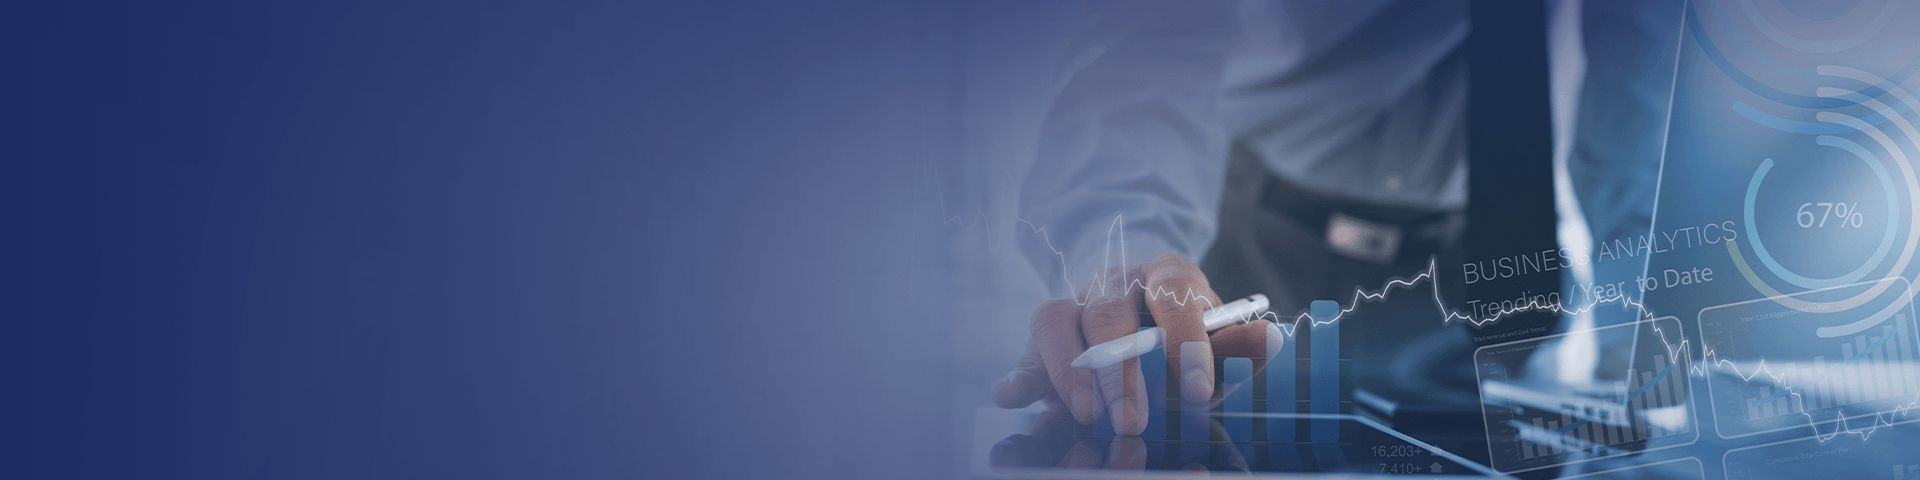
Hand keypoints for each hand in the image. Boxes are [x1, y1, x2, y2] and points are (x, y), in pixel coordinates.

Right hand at [992, 253, 1279, 434]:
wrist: (1153, 322)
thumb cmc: (1191, 339)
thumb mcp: (1220, 340)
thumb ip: (1238, 345)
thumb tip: (1269, 344)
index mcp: (1168, 275)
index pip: (1174, 293)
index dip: (1185, 340)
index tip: (1197, 389)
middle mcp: (1116, 281)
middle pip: (1108, 310)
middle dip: (1120, 368)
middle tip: (1132, 418)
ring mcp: (1076, 303)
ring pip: (1057, 319)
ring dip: (1069, 369)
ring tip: (1085, 414)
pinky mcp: (1048, 335)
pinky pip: (1029, 346)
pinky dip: (1021, 373)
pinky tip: (1013, 397)